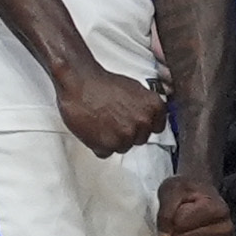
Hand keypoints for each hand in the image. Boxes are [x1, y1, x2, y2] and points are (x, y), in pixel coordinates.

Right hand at [53, 60, 168, 158]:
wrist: (78, 83)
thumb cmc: (100, 83)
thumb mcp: (134, 88)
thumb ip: (143, 105)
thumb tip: (144, 113)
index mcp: (153, 107)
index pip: (157, 127)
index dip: (143, 125)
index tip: (135, 123)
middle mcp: (143, 122)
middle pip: (139, 139)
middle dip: (127, 132)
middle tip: (113, 121)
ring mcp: (126, 135)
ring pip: (122, 147)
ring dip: (112, 139)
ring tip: (100, 124)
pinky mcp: (107, 145)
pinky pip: (105, 152)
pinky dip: (97, 144)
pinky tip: (93, 131)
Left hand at [158, 174, 232, 235]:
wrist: (200, 191)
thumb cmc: (187, 190)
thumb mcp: (170, 191)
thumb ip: (165, 213)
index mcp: (216, 208)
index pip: (181, 223)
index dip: (172, 218)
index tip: (179, 208)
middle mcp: (226, 226)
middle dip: (176, 231)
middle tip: (180, 219)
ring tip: (185, 227)